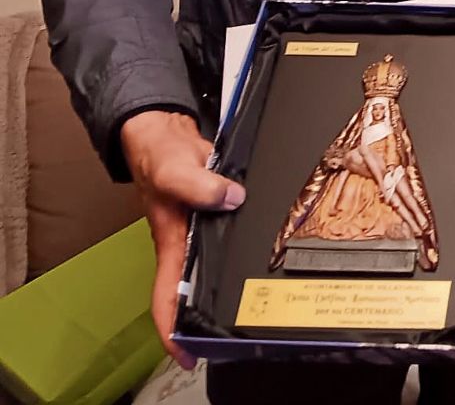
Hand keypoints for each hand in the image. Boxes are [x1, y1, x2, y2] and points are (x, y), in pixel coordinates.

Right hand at [121, 110, 244, 368]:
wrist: (163, 133)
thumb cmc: (159, 154)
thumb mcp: (175, 167)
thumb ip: (200, 185)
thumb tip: (230, 198)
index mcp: (170, 243)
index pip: (167, 298)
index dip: (173, 333)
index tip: (189, 356)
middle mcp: (184, 244)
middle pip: (190, 294)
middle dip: (206, 323)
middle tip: (232, 342)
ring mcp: (197, 233)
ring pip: (210, 271)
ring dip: (226, 292)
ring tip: (254, 312)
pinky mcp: (212, 217)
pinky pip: (225, 244)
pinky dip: (240, 255)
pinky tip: (260, 261)